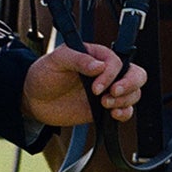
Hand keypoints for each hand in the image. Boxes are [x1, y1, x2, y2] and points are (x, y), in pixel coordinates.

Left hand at [24, 39, 145, 128]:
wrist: (35, 100)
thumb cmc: (44, 74)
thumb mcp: (56, 61)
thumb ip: (78, 59)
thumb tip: (99, 66)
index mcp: (97, 56)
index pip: (116, 62)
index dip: (110, 75)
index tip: (95, 88)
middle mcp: (107, 72)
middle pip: (136, 74)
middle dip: (129, 85)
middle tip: (111, 95)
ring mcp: (107, 90)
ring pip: (134, 93)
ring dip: (125, 101)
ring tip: (105, 105)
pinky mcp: (105, 108)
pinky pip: (126, 110)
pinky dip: (126, 113)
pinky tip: (113, 115)